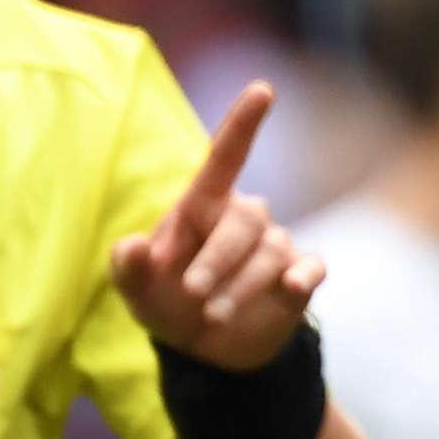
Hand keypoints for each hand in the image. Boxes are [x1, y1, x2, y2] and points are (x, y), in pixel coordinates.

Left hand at [109, 84, 325, 371]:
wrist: (205, 349)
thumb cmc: (167, 302)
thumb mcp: (137, 291)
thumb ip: (128, 268)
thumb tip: (133, 244)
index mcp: (204, 207)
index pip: (226, 157)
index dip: (244, 123)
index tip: (263, 89)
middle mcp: (244, 219)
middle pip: (246, 220)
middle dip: (218, 258)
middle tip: (194, 293)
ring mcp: (274, 247)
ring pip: (269, 253)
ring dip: (240, 286)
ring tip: (213, 315)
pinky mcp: (297, 279)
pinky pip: (311, 267)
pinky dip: (303, 276)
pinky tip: (292, 287)